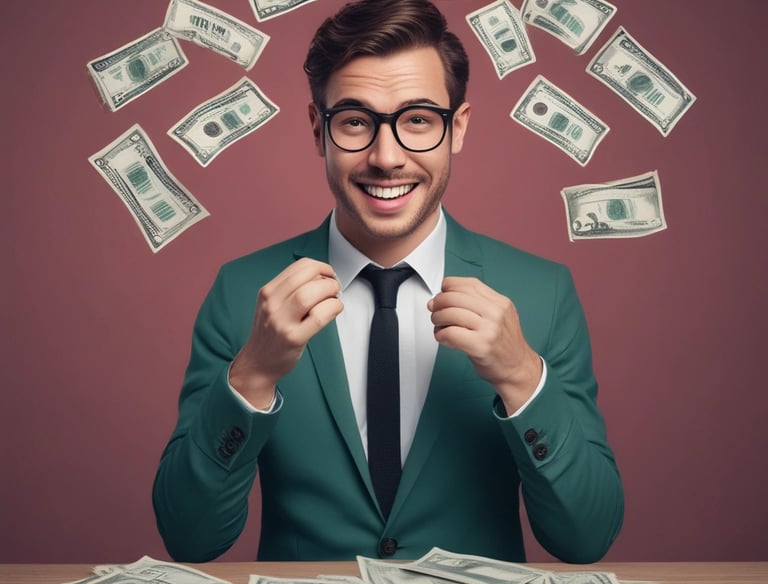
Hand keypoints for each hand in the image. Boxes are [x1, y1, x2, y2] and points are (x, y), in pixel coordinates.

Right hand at [229, 258, 342, 407]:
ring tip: (334, 298)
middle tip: (334, 287)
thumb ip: (291, 290)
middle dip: (327, 278)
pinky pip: (318, 317)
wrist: (258, 362)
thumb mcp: (272, 305)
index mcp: (268, 292)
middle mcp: (272, 304)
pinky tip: (334, 309)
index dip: (320, 266)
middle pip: (306, 277)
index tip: (328, 274)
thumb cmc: (271, 333)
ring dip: (330, 292)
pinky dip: (332, 308)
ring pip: (309, 294)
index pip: (299, 266)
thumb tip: (322, 277)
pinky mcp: (293, 338)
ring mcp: (281, 321)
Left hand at [427, 277, 541, 412]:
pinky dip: (440, 334)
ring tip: (439, 325)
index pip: (469, 284)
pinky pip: (450, 333)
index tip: (442, 292)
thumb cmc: (504, 345)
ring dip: (437, 319)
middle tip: (434, 309)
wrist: (518, 369)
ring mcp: (489, 329)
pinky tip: (443, 337)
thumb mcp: (500, 317)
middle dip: (438, 302)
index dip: (450, 286)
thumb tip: (444, 296)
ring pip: (450, 313)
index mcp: (500, 302)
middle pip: (456, 297)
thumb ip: (478, 304)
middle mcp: (496, 313)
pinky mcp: (480, 346)